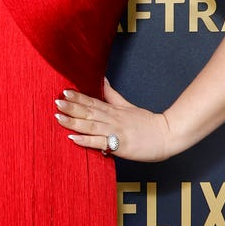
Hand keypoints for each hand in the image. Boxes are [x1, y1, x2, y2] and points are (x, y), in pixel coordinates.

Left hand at [54, 78, 172, 161]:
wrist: (167, 135)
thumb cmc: (148, 123)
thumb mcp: (128, 106)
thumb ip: (112, 95)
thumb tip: (102, 80)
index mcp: (114, 110)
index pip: (93, 101)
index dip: (78, 97)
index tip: (64, 91)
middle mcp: (113, 119)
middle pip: (89, 111)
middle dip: (71, 107)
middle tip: (56, 102)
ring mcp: (116, 131)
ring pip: (91, 125)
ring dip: (74, 121)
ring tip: (58, 117)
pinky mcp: (120, 145)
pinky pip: (100, 142)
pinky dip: (86, 141)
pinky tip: (73, 139)